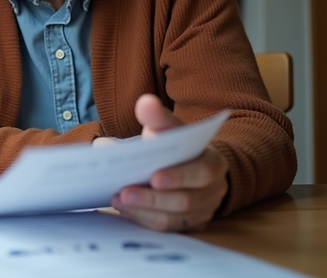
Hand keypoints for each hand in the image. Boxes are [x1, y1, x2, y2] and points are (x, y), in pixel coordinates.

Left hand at [111, 94, 229, 231]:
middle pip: (186, 200)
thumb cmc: (174, 144)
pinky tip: (124, 208)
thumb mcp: (168, 128)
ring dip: (144, 210)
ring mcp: (202, 209)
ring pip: (175, 217)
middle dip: (153, 198)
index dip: (179, 176)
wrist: (189, 163)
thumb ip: (157, 117)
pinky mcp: (188, 224)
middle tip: (124, 192)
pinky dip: (144, 218)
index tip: (154, 177)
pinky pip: (167, 227)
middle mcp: (212, 189)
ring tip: (118, 200)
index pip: (201, 171)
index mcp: (212, 162)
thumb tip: (145, 104)